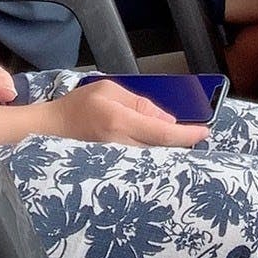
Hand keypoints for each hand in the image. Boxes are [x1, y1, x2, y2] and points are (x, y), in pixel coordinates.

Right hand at [46, 79, 209, 147]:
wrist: (51, 130)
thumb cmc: (78, 106)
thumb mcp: (109, 90)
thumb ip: (140, 102)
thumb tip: (167, 119)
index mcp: (120, 122)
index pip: (163, 133)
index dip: (187, 135)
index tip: (205, 131)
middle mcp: (121, 145)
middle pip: (163, 150)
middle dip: (182, 143)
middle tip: (196, 134)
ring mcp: (117, 161)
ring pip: (155, 158)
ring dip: (170, 150)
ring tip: (179, 139)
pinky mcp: (115, 168)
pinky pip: (143, 162)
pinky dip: (156, 155)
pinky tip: (160, 149)